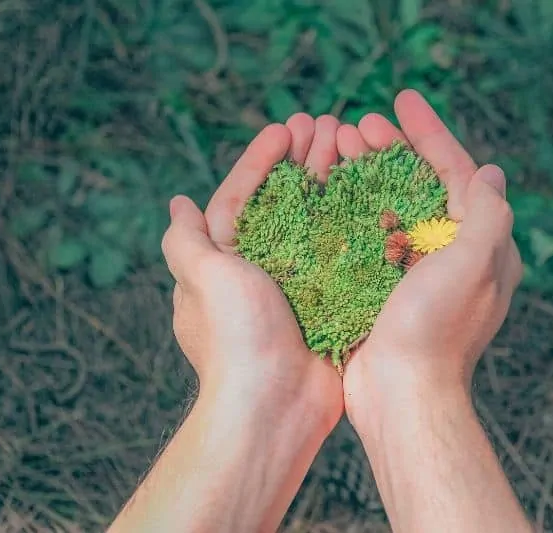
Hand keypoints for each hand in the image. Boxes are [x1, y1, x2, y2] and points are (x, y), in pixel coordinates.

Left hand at [161, 116, 343, 426]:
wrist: (275, 406)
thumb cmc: (236, 338)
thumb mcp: (203, 279)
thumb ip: (187, 241)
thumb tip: (178, 204)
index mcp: (225, 262)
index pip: (242, 197)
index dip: (262, 159)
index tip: (286, 128)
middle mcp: (261, 272)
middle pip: (284, 203)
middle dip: (303, 163)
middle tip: (328, 126)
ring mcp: (298, 287)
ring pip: (317, 223)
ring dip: (331, 183)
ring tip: (351, 147)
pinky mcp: (330, 303)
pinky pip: (344, 254)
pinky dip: (356, 224)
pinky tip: (374, 196)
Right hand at [337, 90, 522, 422]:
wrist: (401, 395)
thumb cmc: (436, 330)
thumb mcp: (473, 265)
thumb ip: (487, 214)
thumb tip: (491, 173)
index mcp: (482, 246)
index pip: (459, 173)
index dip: (430, 133)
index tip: (401, 100)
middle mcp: (454, 255)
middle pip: (422, 186)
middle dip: (392, 150)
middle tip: (357, 125)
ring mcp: (418, 272)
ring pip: (393, 208)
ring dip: (367, 175)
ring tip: (337, 148)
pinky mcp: (386, 288)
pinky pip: (372, 237)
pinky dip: (354, 210)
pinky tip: (331, 193)